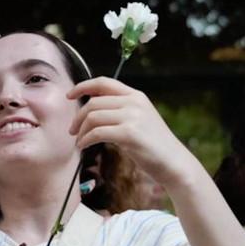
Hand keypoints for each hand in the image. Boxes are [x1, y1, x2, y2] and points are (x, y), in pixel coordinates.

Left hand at [67, 78, 196, 187]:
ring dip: (81, 130)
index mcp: (136, 96)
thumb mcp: (139, 119)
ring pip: (92, 117)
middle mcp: (134, 102)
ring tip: (79, 141)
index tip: (69, 95)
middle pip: (93, 102)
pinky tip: (84, 146)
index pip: (103, 82)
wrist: (174, 163)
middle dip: (78, 117)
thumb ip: (120, 110)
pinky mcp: (129, 133)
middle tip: (72, 131)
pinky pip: (97, 132)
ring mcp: (133, 117)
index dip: (82, 86)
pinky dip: (86, 139)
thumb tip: (91, 107)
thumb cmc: (153, 145)